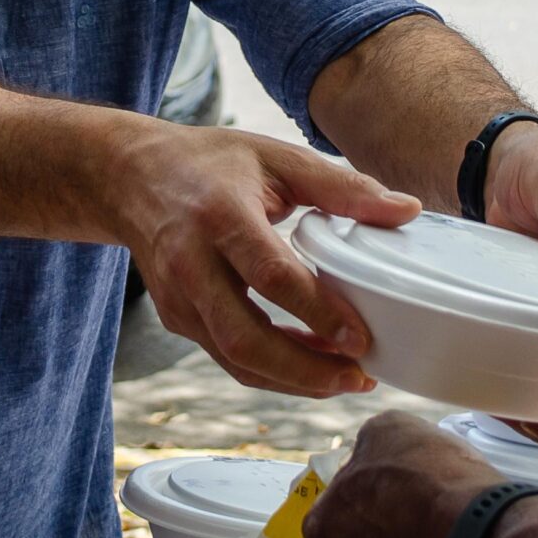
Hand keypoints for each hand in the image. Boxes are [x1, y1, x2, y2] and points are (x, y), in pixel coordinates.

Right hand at [113, 120, 418, 398]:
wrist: (130, 177)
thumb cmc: (209, 163)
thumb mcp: (276, 158)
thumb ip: (342, 185)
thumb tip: (406, 210)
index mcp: (219, 217)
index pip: (271, 276)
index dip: (318, 313)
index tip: (362, 337)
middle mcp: (191, 264)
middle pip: (246, 339)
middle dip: (306, 370)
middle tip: (359, 377)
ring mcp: (178, 299)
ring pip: (236, 360)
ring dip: (294, 379)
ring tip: (347, 378)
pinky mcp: (177, 319)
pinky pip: (228, 357)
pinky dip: (273, 370)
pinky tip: (312, 364)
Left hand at [302, 411, 499, 537]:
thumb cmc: (429, 481)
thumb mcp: (389, 429)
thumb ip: (367, 446)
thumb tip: (370, 457)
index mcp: (320, 533)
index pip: (336, 504)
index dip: (366, 487)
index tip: (395, 482)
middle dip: (385, 527)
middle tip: (418, 506)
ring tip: (442, 533)